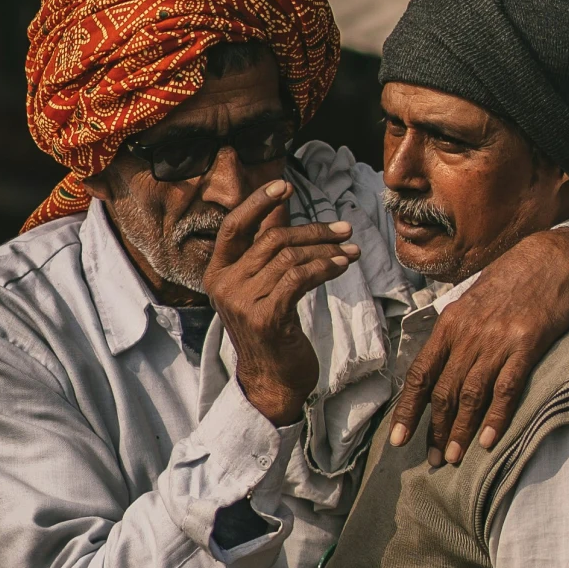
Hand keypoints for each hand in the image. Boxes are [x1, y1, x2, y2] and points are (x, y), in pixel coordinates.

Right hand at [202, 182, 359, 426]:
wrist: (271, 381)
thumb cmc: (271, 330)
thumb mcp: (261, 288)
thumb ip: (265, 254)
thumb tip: (281, 211)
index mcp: (218, 273)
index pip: (234, 226)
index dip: (258, 203)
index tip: (286, 187)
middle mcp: (224, 285)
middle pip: (272, 240)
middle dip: (314, 231)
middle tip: (345, 229)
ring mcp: (242, 302)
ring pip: (290, 258)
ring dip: (327, 250)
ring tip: (350, 251)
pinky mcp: (265, 317)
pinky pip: (299, 278)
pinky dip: (325, 268)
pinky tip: (342, 266)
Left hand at [389, 228, 568, 467]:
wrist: (552, 260)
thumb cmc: (511, 283)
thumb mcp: (471, 303)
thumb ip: (455, 335)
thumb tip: (440, 367)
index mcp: (449, 325)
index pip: (420, 374)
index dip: (408, 409)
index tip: (398, 438)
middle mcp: (467, 335)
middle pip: (443, 391)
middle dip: (435, 430)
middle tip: (432, 460)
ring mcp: (497, 340)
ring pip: (470, 394)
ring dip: (459, 431)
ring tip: (453, 458)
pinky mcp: (527, 345)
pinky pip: (506, 387)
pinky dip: (495, 416)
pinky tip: (487, 440)